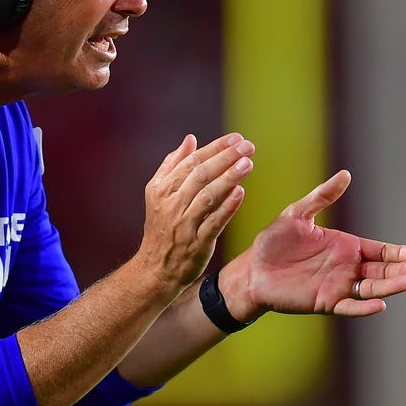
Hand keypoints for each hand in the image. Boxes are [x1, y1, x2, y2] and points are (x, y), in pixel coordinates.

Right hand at [135, 133, 254, 294]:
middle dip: (226, 158)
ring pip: (208, 196)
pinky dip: (227, 207)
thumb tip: (190, 139)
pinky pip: (214, 222)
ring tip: (248, 164)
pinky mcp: (197, 243)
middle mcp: (172, 204)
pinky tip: (241, 193)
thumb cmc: (161, 226)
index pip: (191, 161)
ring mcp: (184, 224)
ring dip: (229, 178)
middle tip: (248, 147)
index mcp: (163, 189)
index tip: (236, 138)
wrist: (156, 267)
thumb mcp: (158, 193)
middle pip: (201, 175)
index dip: (215, 148)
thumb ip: (172, 165)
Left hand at [223, 170, 405, 320]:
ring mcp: (338, 286)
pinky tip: (380, 304)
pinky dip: (364, 307)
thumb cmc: (273, 242)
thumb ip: (322, 197)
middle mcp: (347, 267)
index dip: (398, 252)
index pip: (380, 250)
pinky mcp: (326, 302)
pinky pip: (349, 307)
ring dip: (389, 287)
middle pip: (382, 270)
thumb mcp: (298, 214)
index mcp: (345, 246)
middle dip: (400, 269)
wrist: (252, 269)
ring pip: (371, 288)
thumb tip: (346, 175)